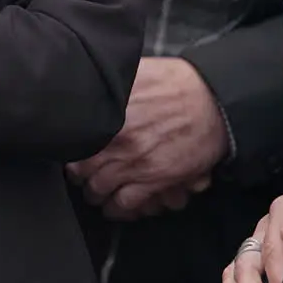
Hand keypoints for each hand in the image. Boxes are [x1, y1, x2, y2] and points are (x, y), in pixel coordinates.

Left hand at [66, 57, 228, 219]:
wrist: (214, 102)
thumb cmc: (175, 83)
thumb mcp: (133, 73)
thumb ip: (107, 83)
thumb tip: (87, 82)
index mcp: (109, 116)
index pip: (72, 143)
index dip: (68, 149)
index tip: (69, 151)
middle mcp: (118, 142)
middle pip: (81, 169)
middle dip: (78, 174)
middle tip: (79, 175)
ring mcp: (136, 164)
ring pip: (98, 189)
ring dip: (94, 192)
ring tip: (94, 191)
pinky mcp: (156, 180)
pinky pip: (126, 204)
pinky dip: (116, 209)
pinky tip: (112, 207)